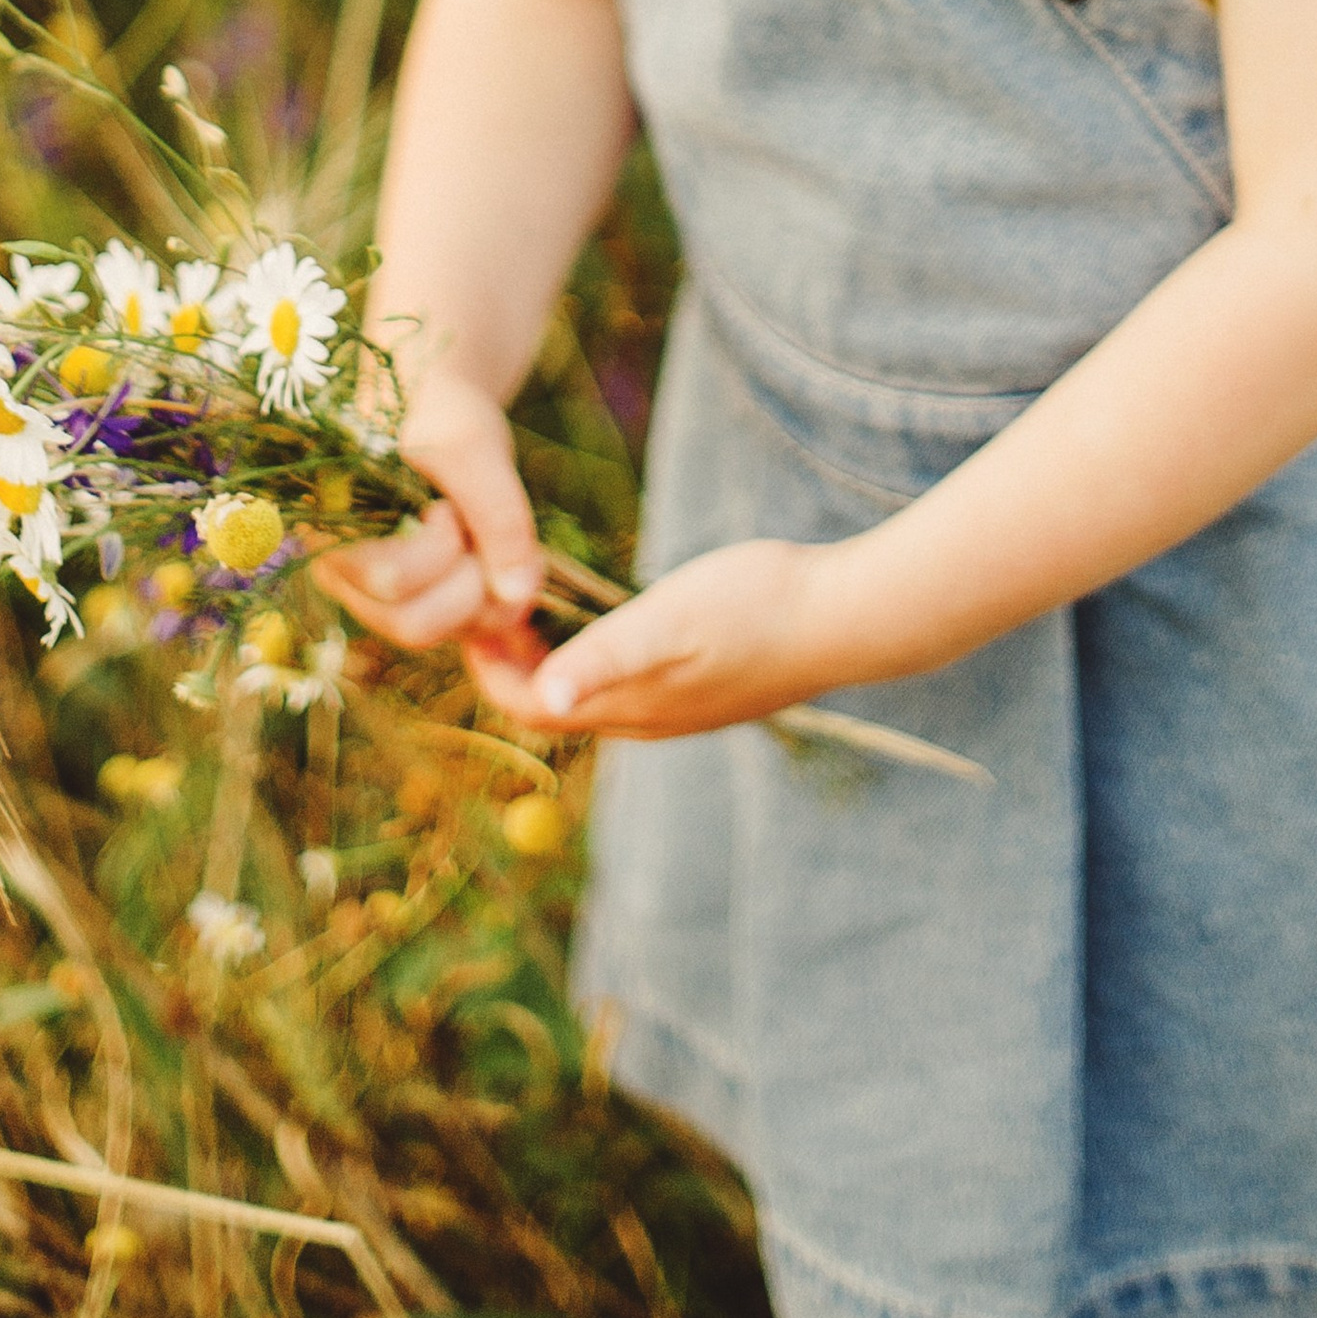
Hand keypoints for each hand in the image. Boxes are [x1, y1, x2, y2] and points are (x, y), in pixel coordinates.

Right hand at [314, 370, 543, 653]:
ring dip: (482, 589)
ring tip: (482, 535)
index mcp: (335, 532)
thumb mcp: (471, 444)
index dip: (441, 545)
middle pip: (414, 625)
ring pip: (442, 634)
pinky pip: (463, 631)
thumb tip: (518, 596)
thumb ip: (497, 513)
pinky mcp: (421, 605)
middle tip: (470, 525)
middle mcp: (348, 579)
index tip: (447, 502)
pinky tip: (491, 556)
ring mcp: (384, 600)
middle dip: (465, 577)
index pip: (393, 580)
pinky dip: (492, 600)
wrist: (436, 407)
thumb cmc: (438, 413)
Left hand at [465, 537, 840, 741]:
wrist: (845, 618)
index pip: (531, 707)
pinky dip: (592, 654)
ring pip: (591, 696)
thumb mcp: (670, 620)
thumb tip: (546, 692)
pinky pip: (626, 685)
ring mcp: (679, 708)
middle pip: (554, 706)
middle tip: (490, 597)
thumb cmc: (756, 607)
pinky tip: (603, 612)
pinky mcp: (704, 689)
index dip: (490, 666)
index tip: (471, 609)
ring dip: (552, 657)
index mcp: (631, 707)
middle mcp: (648, 720)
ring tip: (533, 600)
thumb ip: (606, 657)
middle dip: (512, 661)